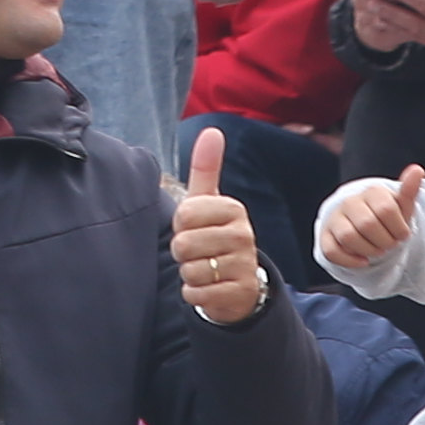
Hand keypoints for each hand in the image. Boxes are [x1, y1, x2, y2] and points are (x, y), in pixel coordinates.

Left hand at [172, 129, 264, 323]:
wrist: (239, 283)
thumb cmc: (214, 235)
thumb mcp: (208, 202)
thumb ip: (206, 168)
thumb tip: (213, 130)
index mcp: (233, 209)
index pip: (184, 215)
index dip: (180, 225)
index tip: (194, 227)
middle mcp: (243, 236)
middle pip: (184, 244)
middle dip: (183, 252)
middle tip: (198, 252)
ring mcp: (244, 266)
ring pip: (190, 271)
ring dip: (189, 274)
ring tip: (206, 269)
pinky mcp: (239, 293)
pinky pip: (196, 294)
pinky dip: (194, 294)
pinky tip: (209, 288)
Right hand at [315, 164, 423, 272]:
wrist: (366, 228)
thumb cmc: (388, 218)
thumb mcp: (402, 207)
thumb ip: (409, 190)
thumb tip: (417, 170)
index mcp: (371, 192)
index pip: (386, 209)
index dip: (399, 229)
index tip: (403, 234)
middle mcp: (350, 202)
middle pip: (367, 224)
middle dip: (385, 242)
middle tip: (390, 244)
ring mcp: (336, 219)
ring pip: (348, 237)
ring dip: (369, 251)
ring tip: (377, 251)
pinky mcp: (326, 237)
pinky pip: (332, 251)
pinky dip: (351, 260)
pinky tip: (364, 261)